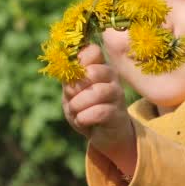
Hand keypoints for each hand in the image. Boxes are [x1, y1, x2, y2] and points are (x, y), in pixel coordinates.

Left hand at [63, 44, 136, 170]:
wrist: (102, 134)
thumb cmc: (85, 108)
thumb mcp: (72, 92)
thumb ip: (69, 78)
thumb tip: (66, 65)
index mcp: (99, 66)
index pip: (93, 51)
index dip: (78, 62)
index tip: (71, 76)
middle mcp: (111, 77)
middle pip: (93, 72)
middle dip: (75, 87)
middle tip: (71, 97)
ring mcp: (117, 94)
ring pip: (97, 92)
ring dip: (78, 104)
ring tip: (75, 111)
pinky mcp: (118, 113)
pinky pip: (99, 112)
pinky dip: (84, 118)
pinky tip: (82, 121)